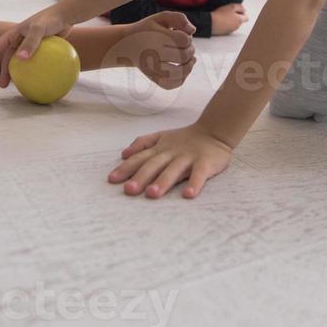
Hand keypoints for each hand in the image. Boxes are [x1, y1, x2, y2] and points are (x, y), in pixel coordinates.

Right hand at [0, 6, 69, 85]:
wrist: (66, 16)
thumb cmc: (50, 20)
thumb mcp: (39, 30)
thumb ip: (30, 43)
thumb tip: (20, 59)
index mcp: (14, 33)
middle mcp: (21, 39)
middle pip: (8, 58)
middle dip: (4, 71)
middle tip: (2, 85)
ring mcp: (31, 44)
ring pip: (22, 62)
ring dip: (19, 73)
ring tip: (19, 86)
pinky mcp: (42, 49)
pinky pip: (36, 62)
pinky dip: (35, 71)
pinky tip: (38, 81)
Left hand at [109, 124, 232, 199]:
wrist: (214, 131)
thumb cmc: (185, 139)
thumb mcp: (161, 136)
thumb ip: (143, 143)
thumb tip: (123, 154)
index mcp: (160, 148)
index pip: (140, 158)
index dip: (126, 168)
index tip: (112, 180)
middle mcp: (171, 153)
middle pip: (154, 164)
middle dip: (141, 177)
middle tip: (129, 190)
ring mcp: (188, 158)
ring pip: (174, 169)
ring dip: (163, 181)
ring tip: (152, 194)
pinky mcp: (205, 163)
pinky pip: (199, 174)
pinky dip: (195, 184)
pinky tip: (188, 195)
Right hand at [113, 12, 195, 88]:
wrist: (127, 45)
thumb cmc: (148, 30)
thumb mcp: (160, 18)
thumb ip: (179, 18)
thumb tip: (193, 30)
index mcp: (155, 37)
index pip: (183, 40)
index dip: (188, 38)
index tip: (181, 36)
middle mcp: (152, 54)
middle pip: (183, 56)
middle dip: (190, 51)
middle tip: (187, 47)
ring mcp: (151, 68)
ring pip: (179, 73)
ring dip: (189, 66)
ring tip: (190, 60)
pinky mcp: (152, 78)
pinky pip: (170, 85)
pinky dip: (181, 79)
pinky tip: (182, 69)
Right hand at [209, 4, 248, 34]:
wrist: (211, 23)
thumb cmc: (221, 14)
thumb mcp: (232, 6)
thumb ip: (240, 7)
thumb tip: (244, 10)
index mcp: (240, 20)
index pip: (246, 18)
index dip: (242, 13)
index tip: (237, 10)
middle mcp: (237, 27)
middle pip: (240, 21)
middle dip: (236, 16)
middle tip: (229, 12)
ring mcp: (231, 30)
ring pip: (234, 24)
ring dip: (231, 20)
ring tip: (224, 16)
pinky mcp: (224, 32)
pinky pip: (228, 27)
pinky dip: (226, 24)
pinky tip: (220, 20)